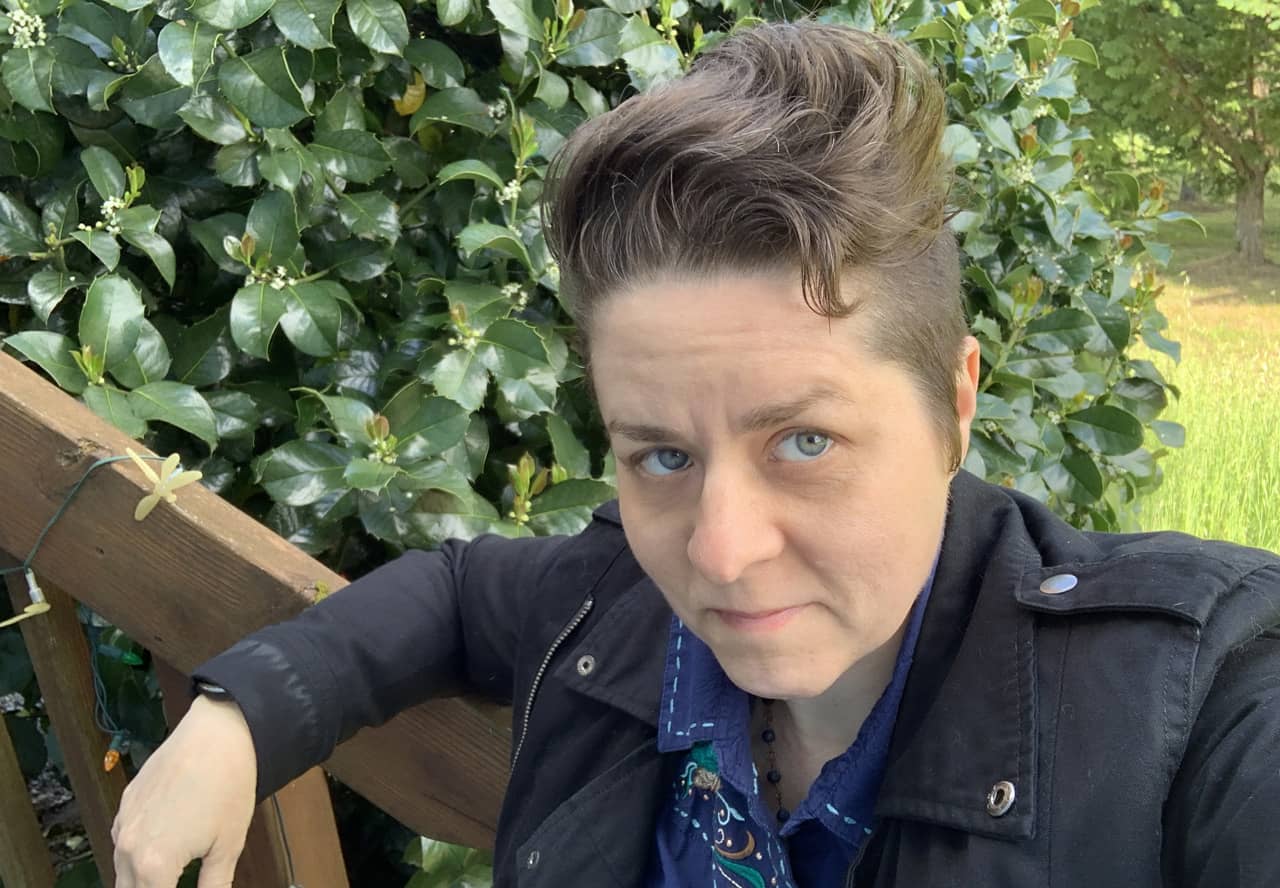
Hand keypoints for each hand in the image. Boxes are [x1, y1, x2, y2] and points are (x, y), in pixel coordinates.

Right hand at [112, 695, 257, 886]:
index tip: (186, 886)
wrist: (218, 733)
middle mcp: (129, 847)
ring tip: (169, 878)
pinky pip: (122, 842)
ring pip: (121, 871)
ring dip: (140, 881)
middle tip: (176, 882)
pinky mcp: (126, 803)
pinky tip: (159, 852)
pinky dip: (135, 856)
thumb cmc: (228, 786)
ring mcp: (124, 822)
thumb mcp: (228, 845)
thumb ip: (214, 884)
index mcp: (154, 865)